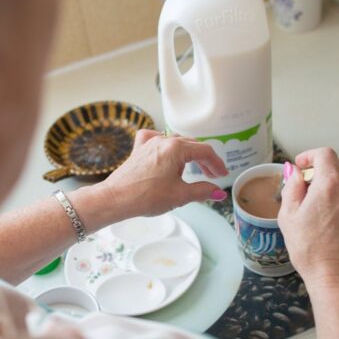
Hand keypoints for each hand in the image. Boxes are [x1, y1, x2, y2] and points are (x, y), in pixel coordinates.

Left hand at [98, 130, 228, 217]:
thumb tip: (219, 192)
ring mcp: (149, 143)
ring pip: (176, 142)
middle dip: (204, 160)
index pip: (205, 152)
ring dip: (188, 154)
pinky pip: (155, 139)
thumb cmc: (145, 197)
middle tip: (212, 175)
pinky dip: (166, 144)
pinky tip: (167, 151)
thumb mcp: (180, 195)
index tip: (222, 174)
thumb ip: (203, 191)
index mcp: (177, 148)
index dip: (217, 164)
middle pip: (192, 146)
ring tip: (194, 169)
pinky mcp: (139, 149)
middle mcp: (163, 140)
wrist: (116, 199)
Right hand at [278, 148, 338, 291]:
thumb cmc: (312, 251)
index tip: (301, 166)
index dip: (309, 156)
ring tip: (317, 213)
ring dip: (332, 190)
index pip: (324, 154)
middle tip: (305, 192)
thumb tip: (295, 172)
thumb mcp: (289, 216)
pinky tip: (331, 225)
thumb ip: (292, 187)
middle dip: (319, 174)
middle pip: (337, 168)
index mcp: (330, 184)